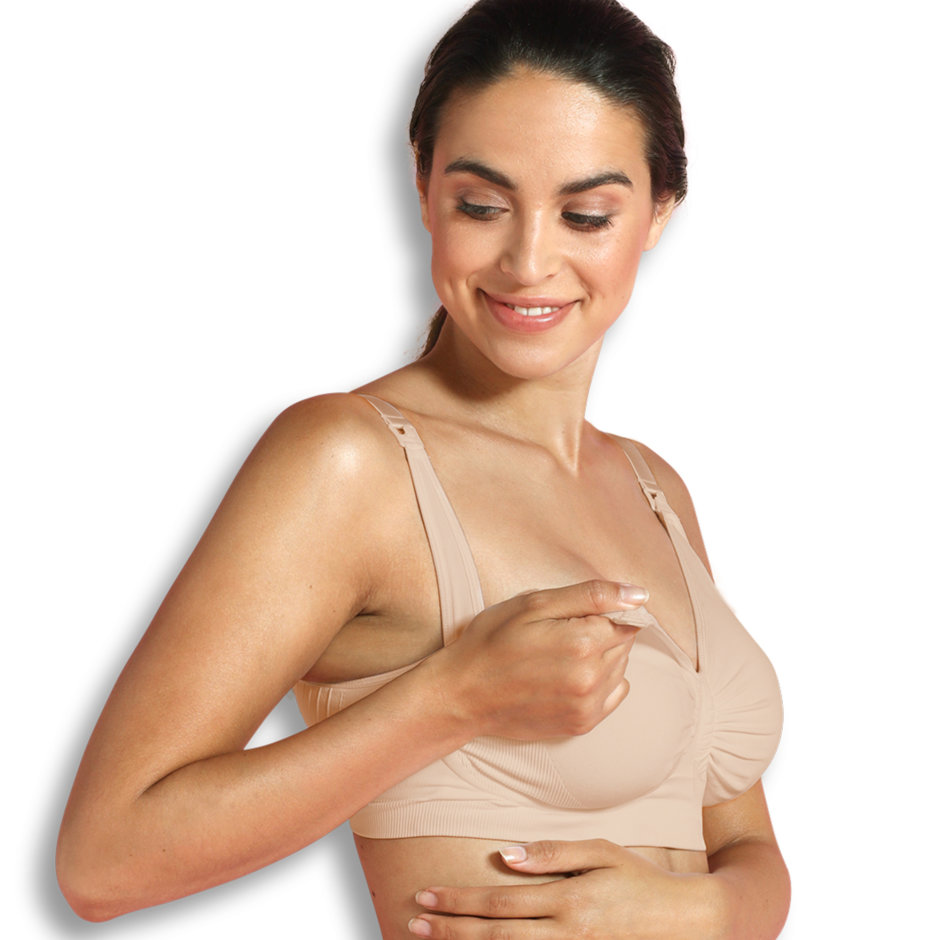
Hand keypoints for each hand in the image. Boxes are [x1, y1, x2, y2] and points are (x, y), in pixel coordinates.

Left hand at [408, 839, 713, 938]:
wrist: (685, 921)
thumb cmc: (640, 879)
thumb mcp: (601, 851)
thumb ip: (552, 854)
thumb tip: (504, 856)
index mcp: (568, 901)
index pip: (499, 902)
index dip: (460, 901)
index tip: (427, 896)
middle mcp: (566, 934)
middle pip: (495, 934)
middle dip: (451, 929)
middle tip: (414, 923)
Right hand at [434, 580, 648, 739]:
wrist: (463, 693)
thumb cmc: (492, 641)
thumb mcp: (534, 603)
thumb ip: (591, 595)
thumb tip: (639, 595)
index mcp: (583, 642)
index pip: (625, 618)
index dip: (600, 613)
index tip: (571, 616)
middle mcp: (592, 677)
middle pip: (624, 644)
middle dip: (601, 633)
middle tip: (558, 634)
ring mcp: (588, 705)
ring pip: (620, 668)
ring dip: (601, 658)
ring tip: (559, 656)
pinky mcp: (582, 724)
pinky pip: (614, 694)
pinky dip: (600, 682)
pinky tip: (568, 677)